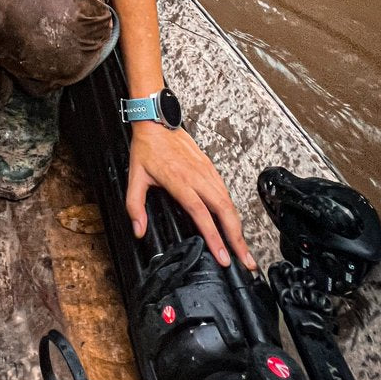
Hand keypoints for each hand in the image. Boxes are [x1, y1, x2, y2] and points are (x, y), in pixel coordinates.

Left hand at [126, 122, 255, 270]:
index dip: (214, 236)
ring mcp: (207, 171)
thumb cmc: (147, 147)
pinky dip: (233, 210)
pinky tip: (234, 223)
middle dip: (237, 237)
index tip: (222, 256)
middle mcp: (198, 176)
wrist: (156, 120)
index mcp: (180, 180)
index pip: (201, 213)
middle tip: (246, 260)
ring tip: (243, 247)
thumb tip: (138, 229)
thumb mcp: (135, 176)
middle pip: (224, 210)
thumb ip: (134, 205)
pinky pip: (225, 191)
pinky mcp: (210, 167)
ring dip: (238, 226)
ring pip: (228, 201)